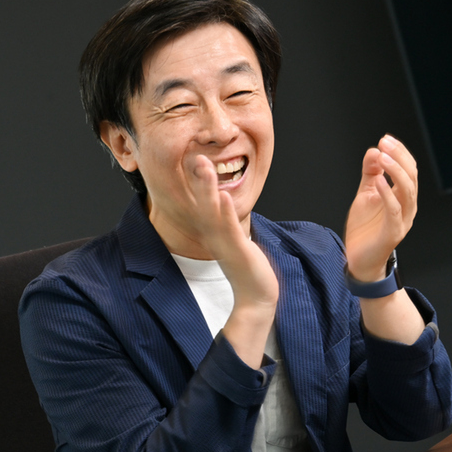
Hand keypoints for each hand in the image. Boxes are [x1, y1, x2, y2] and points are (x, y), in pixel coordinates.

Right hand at [190, 156, 277, 366]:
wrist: (256, 296)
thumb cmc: (249, 268)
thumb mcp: (236, 241)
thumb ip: (228, 224)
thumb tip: (226, 206)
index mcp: (215, 231)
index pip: (203, 201)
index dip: (198, 181)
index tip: (197, 158)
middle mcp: (215, 234)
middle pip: (202, 202)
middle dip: (199, 178)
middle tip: (195, 155)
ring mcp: (224, 242)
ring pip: (212, 210)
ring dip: (207, 188)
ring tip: (203, 165)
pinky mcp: (237, 250)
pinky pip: (229, 228)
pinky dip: (225, 212)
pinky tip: (223, 196)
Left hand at [345, 135, 417, 280]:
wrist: (359, 259)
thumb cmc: (365, 228)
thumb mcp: (365, 195)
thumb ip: (370, 174)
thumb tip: (374, 151)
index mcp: (402, 196)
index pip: (409, 169)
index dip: (399, 153)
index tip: (385, 139)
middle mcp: (407, 206)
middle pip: (411, 176)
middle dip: (399, 157)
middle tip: (385, 144)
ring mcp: (402, 219)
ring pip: (407, 191)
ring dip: (395, 171)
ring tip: (382, 157)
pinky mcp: (393, 232)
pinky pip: (394, 210)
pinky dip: (387, 193)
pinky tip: (378, 181)